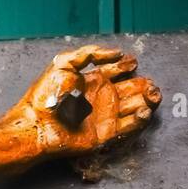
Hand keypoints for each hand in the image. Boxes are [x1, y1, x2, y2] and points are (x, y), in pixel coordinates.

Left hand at [0, 45, 161, 156]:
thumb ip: (89, 53)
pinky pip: (128, 127)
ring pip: (135, 107)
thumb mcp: (63, 63)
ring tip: (152, 94)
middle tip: (150, 84)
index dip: (127, 65)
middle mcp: (102, 99)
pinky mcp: (104, 135)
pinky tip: (143, 109)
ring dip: (147, 100)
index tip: (131, 63)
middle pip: (133, 89)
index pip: (119, 71)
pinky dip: (140, 119)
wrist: (35, 124)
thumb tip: (117, 53)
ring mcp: (104, 117)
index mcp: (93, 82)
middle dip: (145, 85)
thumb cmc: (44, 95)